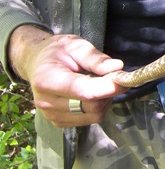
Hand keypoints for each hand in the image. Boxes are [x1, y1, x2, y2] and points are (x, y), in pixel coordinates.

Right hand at [8, 25, 127, 126]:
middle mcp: (46, 102)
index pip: (84, 91)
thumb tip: (117, 67)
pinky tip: (92, 94)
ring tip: (100, 84)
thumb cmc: (58, 51)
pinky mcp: (59, 122)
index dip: (109, 87)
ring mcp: (51, 115)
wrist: (37, 62)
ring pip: (94, 116)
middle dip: (109, 92)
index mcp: (47, 79)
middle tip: (113, 77)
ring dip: (105, 101)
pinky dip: (98, 108)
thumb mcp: (76, 45)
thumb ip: (96, 58)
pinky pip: (89, 120)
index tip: (124, 79)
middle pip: (92, 106)